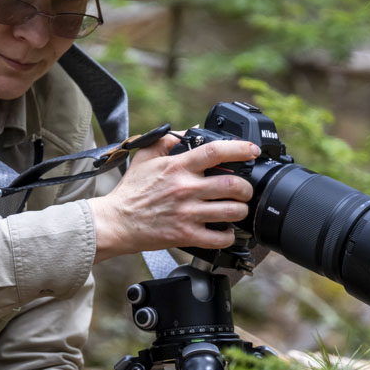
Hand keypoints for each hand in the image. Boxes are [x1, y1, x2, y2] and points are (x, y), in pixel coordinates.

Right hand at [87, 134, 259, 262]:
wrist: (116, 222)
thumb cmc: (131, 191)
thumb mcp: (145, 157)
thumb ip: (167, 140)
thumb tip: (190, 132)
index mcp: (178, 167)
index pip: (216, 151)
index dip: (240, 148)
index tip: (252, 151)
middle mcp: (186, 189)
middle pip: (233, 184)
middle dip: (246, 187)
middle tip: (244, 189)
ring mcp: (187, 213)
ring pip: (232, 211)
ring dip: (241, 210)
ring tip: (237, 209)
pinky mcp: (186, 235)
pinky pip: (220, 237)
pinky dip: (229, 235)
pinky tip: (225, 230)